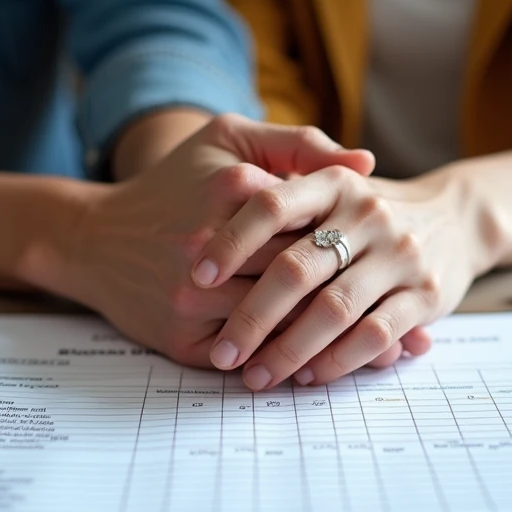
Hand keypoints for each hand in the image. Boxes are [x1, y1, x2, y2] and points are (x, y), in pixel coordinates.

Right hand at [27, 115, 379, 366]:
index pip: (317, 225)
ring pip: (283, 329)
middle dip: (362, 309)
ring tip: (387, 359)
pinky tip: (329, 371)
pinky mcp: (182, 340)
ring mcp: (196, 300)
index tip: (404, 268)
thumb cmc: (173, 186)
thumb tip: (367, 161)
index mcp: (234, 192)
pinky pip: (248, 358)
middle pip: (307, 285)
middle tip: (415, 334)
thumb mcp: (229, 140)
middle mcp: (213, 249)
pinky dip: (290, 366)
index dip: (364, 252)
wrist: (96, 239)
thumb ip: (300, 144)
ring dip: (335, 348)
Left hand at [192, 165, 480, 388]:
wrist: (455, 219)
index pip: (271, 205)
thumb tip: (210, 234)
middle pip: (296, 268)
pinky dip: (336, 360)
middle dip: (253, 317)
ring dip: (289, 350)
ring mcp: (399, 255)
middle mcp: (368, 214)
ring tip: (256, 375)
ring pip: (333, 309)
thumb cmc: (366, 214)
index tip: (199, 277)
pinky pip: (373, 334)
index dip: (231, 241)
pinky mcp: (425, 294)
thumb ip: (281, 201)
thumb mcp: (330, 189)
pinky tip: (306, 376)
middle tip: (223, 352)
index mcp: (334, 183)